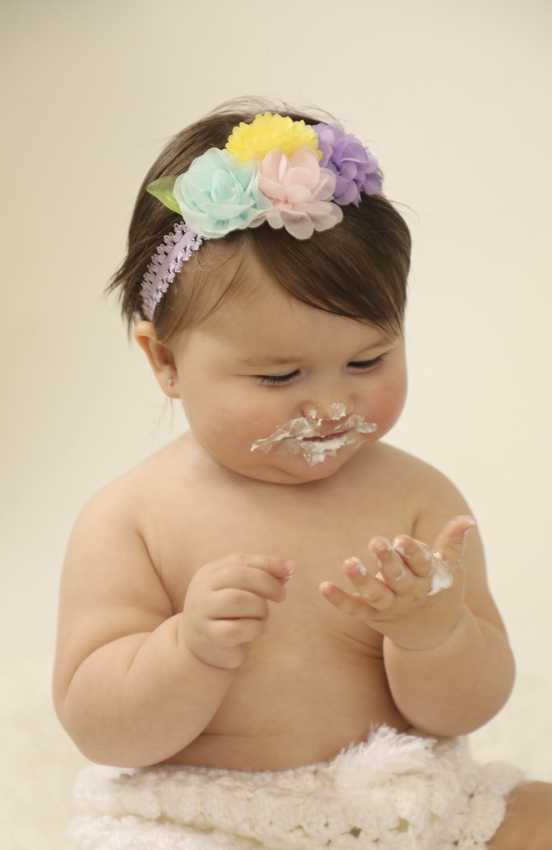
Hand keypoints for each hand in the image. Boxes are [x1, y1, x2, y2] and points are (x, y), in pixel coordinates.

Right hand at [181, 553, 293, 668]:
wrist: (202, 649)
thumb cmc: (227, 614)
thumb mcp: (242, 591)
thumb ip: (262, 577)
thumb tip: (288, 568)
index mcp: (210, 572)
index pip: (241, 560)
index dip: (268, 563)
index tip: (291, 569)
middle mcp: (202, 589)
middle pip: (239, 576)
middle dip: (267, 584)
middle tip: (281, 596)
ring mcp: (202, 613)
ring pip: (237, 600)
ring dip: (260, 607)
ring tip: (264, 615)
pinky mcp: (209, 637)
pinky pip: (236, 629)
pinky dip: (255, 628)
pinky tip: (258, 629)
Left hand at [319, 516, 474, 650]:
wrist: (434, 637)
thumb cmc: (442, 591)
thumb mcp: (452, 567)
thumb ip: (454, 540)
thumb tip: (468, 518)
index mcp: (428, 578)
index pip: (422, 563)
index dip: (412, 552)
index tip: (402, 539)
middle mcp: (409, 593)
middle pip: (397, 577)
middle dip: (387, 561)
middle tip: (375, 542)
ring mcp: (390, 607)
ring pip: (375, 595)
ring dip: (362, 580)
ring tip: (348, 562)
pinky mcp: (373, 616)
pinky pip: (355, 609)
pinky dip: (340, 600)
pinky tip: (323, 587)